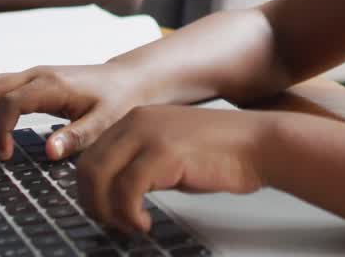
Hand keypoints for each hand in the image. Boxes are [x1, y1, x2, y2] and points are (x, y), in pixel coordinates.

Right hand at [0, 63, 145, 161]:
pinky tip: (1, 129)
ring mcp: (33, 74)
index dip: (0, 130)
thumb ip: (76, 137)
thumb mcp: (103, 124)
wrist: (126, 81)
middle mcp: (38, 75)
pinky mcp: (32, 79)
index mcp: (53, 86)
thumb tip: (49, 152)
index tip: (7, 154)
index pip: (10, 103)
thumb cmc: (117, 102)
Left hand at [76, 105, 272, 232]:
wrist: (257, 144)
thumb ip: (141, 166)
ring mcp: (148, 135)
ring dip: (109, 212)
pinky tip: (144, 223)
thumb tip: (116, 194)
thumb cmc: (222, 153)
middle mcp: (137, 121)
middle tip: (111, 224)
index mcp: (136, 119)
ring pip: (100, 179)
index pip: (90, 156)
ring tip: (129, 226)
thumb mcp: (170, 153)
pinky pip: (126, 190)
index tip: (102, 212)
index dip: (89, 191)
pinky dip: (129, 214)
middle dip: (93, 204)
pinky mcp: (163, 153)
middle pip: (87, 168)